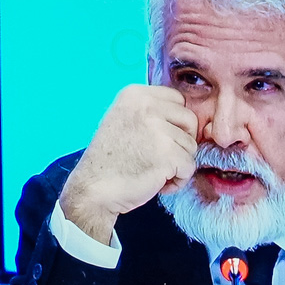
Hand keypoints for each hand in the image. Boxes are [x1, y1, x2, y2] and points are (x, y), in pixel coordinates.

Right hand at [58, 84, 201, 245]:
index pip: (178, 99)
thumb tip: (184, 118)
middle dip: (181, 142)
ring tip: (155, 172)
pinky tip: (158, 183)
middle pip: (190, 120)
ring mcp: (158, 130)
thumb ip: (150, 112)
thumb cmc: (109, 161)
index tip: (159, 140)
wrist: (93, 190)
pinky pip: (189, 166)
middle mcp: (146, 106)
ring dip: (178, 163)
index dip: (175, 123)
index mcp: (135, 94)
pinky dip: (178, 180)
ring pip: (191, 145)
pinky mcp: (168, 154)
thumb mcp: (123, 120)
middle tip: (161, 158)